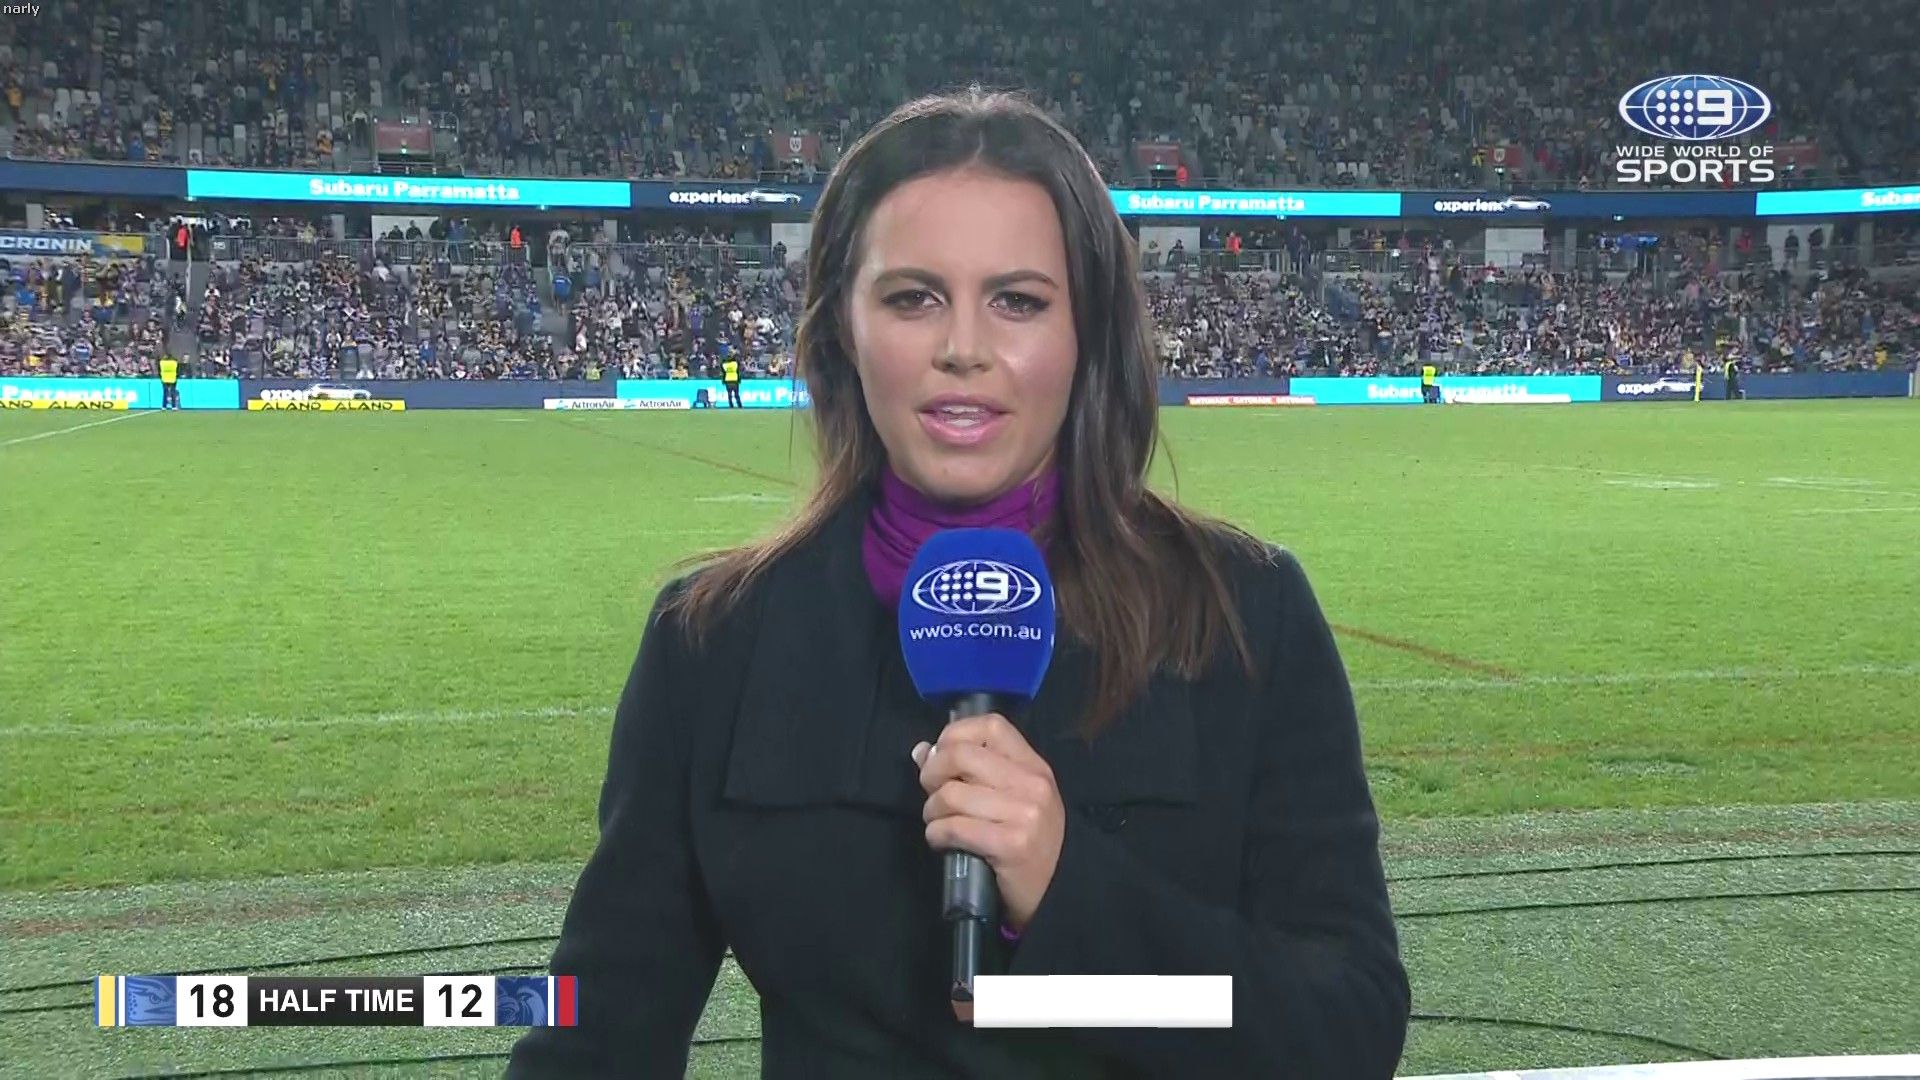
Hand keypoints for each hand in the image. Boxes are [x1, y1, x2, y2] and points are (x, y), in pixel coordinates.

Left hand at [912, 714, 1064, 931]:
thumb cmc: (1030, 842)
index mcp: (1034, 766)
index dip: (954, 735)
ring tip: (938, 822)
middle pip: (961, 755)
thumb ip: (974, 771)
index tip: (941, 757)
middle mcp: (1032, 784)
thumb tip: (922, 751)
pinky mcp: (1011, 845)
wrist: (1059, 891)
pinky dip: (936, 834)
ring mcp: (1024, 814)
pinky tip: (942, 841)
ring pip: (951, 795)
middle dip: (932, 773)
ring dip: (932, 811)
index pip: (990, 725)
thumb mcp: (1014, 799)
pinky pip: (953, 827)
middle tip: (932, 793)